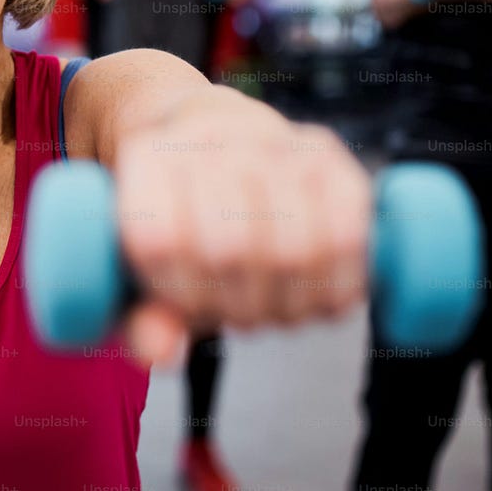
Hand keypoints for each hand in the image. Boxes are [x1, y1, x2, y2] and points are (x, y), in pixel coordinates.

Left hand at [113, 88, 369, 366]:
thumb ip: (144, 318)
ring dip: (289, 304)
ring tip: (275, 308)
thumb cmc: (176, 219)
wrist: (213, 141)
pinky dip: (338, 286)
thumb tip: (162, 355)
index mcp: (146, 157)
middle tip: (239, 314)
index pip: (159, 241)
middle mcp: (206, 135)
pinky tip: (319, 297)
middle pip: (229, 250)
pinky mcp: (324, 151)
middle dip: (239, 307)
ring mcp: (268, 138)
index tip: (189, 305)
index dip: (180, 295)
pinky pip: (347, 235)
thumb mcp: (144, 268)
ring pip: (293, 249)